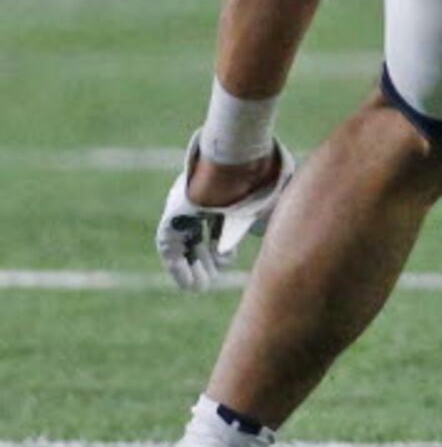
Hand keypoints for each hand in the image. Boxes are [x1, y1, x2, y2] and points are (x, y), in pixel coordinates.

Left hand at [156, 133, 296, 291]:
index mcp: (222, 192)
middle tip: (213, 274)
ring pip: (183, 243)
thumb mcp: (266, 203)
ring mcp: (184, 207)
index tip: (227, 259)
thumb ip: (261, 219)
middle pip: (197, 233)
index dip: (221, 242)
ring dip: (191, 266)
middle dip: (204, 257)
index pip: (216, 222)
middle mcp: (200, 199)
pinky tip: (192, 283)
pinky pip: (170, 249)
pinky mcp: (173, 217)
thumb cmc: (259, 177)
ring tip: (200, 286)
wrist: (238, 160)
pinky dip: (179, 267)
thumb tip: (258, 233)